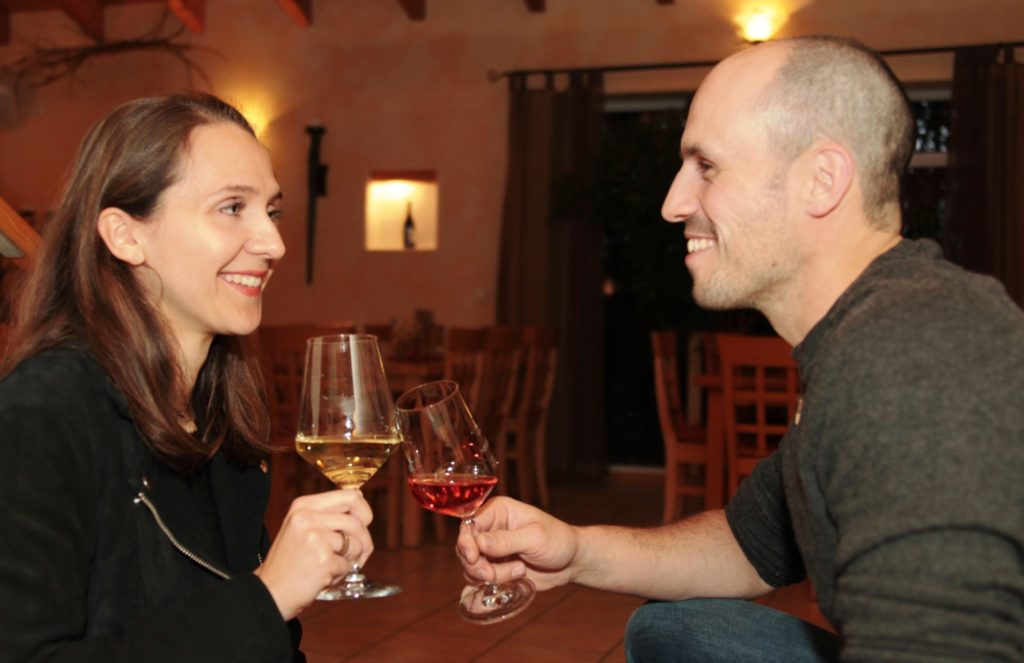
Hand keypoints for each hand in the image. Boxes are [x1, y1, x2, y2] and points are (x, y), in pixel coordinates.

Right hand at [255, 490, 373, 619]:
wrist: (269, 592)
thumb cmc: (289, 563)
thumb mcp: (301, 528)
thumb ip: (327, 516)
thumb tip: (362, 510)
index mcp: (304, 505)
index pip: (350, 496)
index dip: (364, 512)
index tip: (364, 525)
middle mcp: (307, 517)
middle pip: (357, 521)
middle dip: (364, 540)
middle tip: (358, 555)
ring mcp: (315, 538)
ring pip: (356, 544)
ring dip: (352, 560)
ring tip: (333, 567)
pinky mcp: (322, 559)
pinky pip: (348, 565)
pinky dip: (341, 574)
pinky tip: (324, 577)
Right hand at [456, 496, 578, 590]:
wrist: (571, 562)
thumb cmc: (558, 541)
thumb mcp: (535, 538)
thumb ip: (506, 540)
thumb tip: (478, 542)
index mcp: (498, 511)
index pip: (469, 524)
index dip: (466, 542)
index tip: (473, 557)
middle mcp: (490, 528)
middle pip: (465, 547)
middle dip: (477, 564)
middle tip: (492, 574)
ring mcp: (491, 549)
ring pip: (471, 565)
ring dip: (490, 575)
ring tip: (518, 571)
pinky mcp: (495, 566)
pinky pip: (480, 577)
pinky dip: (492, 582)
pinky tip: (515, 578)